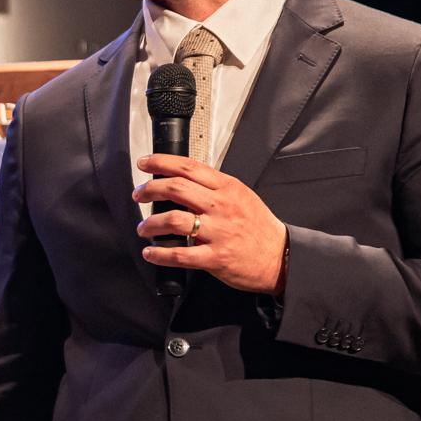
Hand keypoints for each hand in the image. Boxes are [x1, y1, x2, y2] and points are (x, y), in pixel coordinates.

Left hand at [134, 154, 287, 294]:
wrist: (280, 257)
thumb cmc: (259, 228)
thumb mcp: (241, 196)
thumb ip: (214, 188)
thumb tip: (182, 181)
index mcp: (227, 188)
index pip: (189, 167)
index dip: (161, 163)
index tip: (145, 163)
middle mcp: (222, 207)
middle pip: (177, 189)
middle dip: (150, 190)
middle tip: (139, 195)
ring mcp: (219, 232)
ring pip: (175, 220)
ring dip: (151, 223)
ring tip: (144, 228)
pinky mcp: (216, 257)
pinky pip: (181, 254)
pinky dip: (160, 254)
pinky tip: (151, 253)